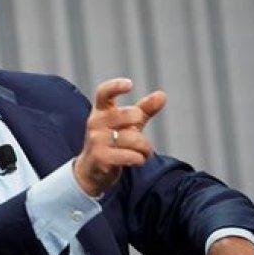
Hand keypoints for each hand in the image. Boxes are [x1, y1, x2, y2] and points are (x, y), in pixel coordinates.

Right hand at [73, 78, 166, 196]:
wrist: (91, 170)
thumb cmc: (112, 141)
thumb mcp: (127, 124)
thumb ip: (144, 109)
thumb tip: (162, 95)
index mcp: (101, 110)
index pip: (104, 92)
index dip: (116, 86)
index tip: (130, 84)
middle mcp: (95, 122)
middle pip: (130, 115)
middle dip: (141, 127)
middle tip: (141, 137)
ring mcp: (96, 140)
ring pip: (134, 139)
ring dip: (145, 149)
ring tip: (143, 153)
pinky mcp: (100, 158)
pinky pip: (131, 156)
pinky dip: (140, 159)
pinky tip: (137, 160)